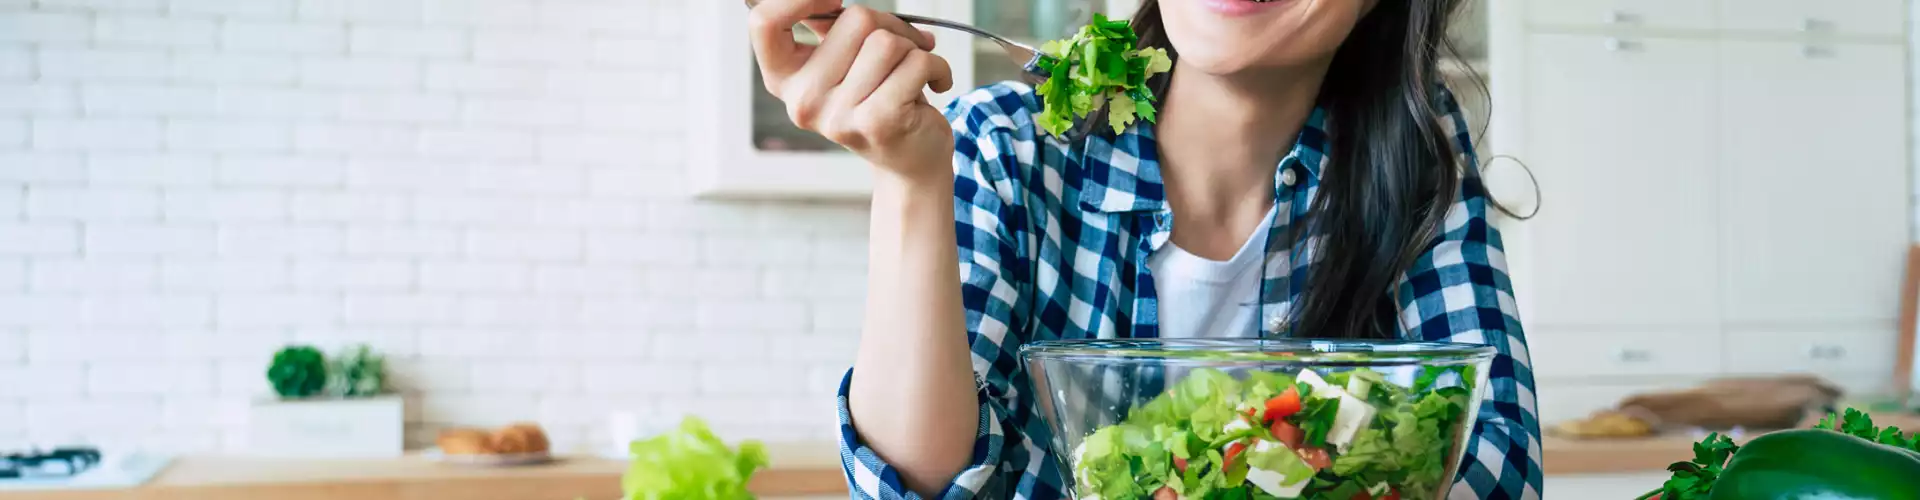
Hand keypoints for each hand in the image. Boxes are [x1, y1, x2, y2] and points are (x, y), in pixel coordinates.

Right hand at [749, 0, 956, 185]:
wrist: (909, 160)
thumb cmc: (879, 99)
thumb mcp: (844, 62)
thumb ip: (831, 27)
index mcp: (786, 79)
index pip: (764, 23)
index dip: (799, 0)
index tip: (834, 1)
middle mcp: (803, 100)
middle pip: (854, 19)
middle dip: (890, 24)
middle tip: (902, 46)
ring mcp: (837, 116)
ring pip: (888, 42)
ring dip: (915, 48)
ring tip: (913, 71)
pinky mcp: (877, 123)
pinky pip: (916, 63)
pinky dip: (938, 67)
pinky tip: (935, 83)